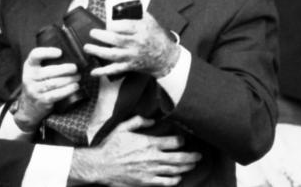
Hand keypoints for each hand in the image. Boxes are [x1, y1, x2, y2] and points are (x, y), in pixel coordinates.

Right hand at [13, 47, 79, 131]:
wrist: (30, 104)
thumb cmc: (38, 82)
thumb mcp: (36, 70)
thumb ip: (46, 62)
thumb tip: (68, 54)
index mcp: (29, 66)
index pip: (35, 55)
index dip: (47, 52)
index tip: (60, 52)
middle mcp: (29, 77)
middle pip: (48, 71)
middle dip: (64, 69)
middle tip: (74, 68)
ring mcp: (34, 90)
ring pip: (53, 83)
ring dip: (68, 80)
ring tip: (77, 77)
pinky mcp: (41, 100)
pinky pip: (56, 95)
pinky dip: (67, 90)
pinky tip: (74, 87)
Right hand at [70, 116, 200, 185]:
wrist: (101, 166)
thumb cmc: (110, 146)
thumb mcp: (122, 127)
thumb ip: (138, 121)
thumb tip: (152, 120)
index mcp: (148, 143)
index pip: (173, 141)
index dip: (181, 139)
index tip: (183, 139)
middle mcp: (153, 157)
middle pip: (180, 157)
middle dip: (192, 156)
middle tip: (199, 155)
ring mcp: (151, 171)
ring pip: (175, 170)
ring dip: (186, 167)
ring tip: (192, 165)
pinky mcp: (147, 181)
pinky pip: (166, 182)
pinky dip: (175, 180)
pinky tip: (178, 177)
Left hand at [84, 13, 179, 77]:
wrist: (166, 57)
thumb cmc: (156, 37)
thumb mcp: (149, 21)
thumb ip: (135, 12)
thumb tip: (120, 4)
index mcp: (141, 30)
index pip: (125, 26)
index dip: (113, 24)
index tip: (108, 23)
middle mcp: (136, 43)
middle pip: (116, 39)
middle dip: (101, 36)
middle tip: (92, 33)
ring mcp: (132, 56)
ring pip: (112, 54)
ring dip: (98, 51)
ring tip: (87, 47)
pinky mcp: (129, 66)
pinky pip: (115, 70)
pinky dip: (103, 72)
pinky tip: (93, 71)